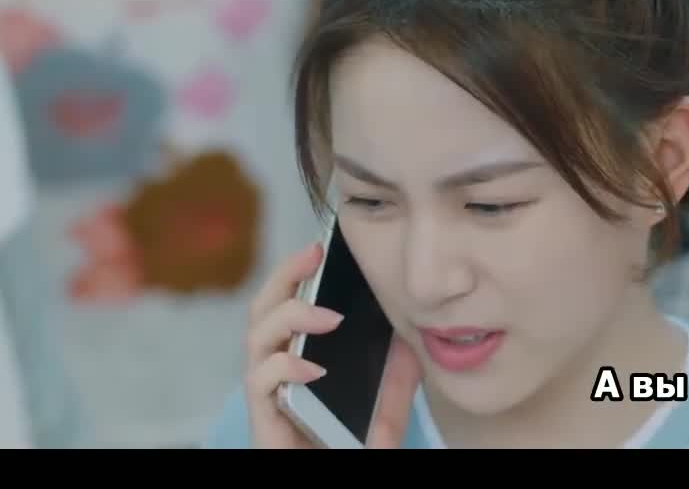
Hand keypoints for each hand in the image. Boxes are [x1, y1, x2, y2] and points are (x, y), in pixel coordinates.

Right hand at [243, 243, 422, 447]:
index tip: (318, 245)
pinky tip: (314, 367)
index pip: (286, 300)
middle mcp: (277, 367)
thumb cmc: (362, 437)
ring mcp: (267, 392)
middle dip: (284, 275)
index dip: (294, 270)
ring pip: (255, 339)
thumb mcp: (392, 387)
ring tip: (331, 317)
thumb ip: (397, 353)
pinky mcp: (264, 420)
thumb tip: (411, 313)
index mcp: (300, 351)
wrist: (350, 469)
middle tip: (313, 257)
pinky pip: (259, 383)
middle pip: (262, 309)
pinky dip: (284, 367)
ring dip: (290, 317)